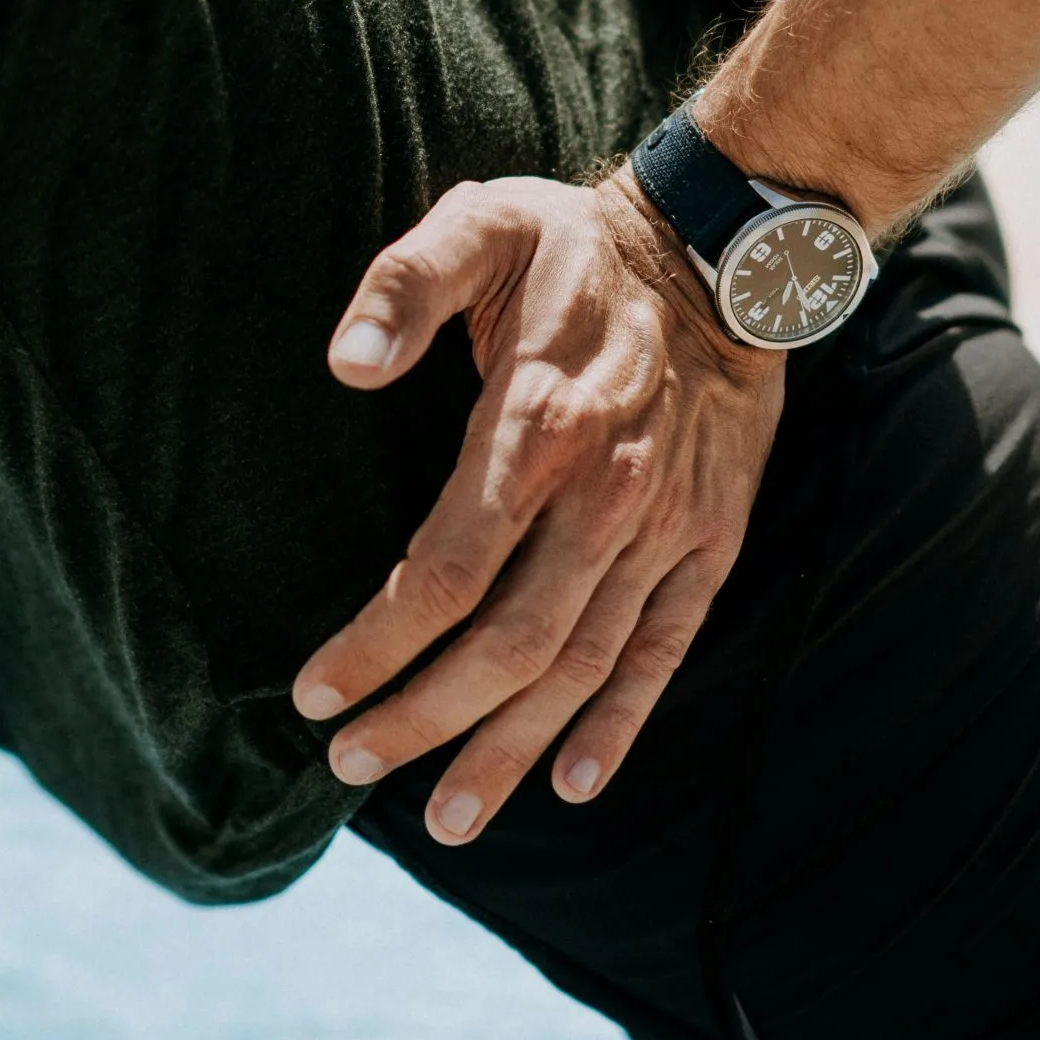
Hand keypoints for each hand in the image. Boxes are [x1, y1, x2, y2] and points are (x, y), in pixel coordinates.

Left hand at [292, 171, 783, 845]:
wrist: (723, 250)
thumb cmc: (579, 243)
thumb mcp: (485, 224)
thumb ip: (407, 283)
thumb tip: (346, 362)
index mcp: (537, 423)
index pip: (444, 572)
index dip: (376, 645)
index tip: (315, 693)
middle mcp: (604, 494)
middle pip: (507, 644)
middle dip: (424, 718)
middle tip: (352, 765)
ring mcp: (664, 525)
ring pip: (580, 665)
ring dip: (510, 748)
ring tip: (447, 815)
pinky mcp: (710, 540)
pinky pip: (664, 649)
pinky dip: (621, 722)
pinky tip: (575, 781)